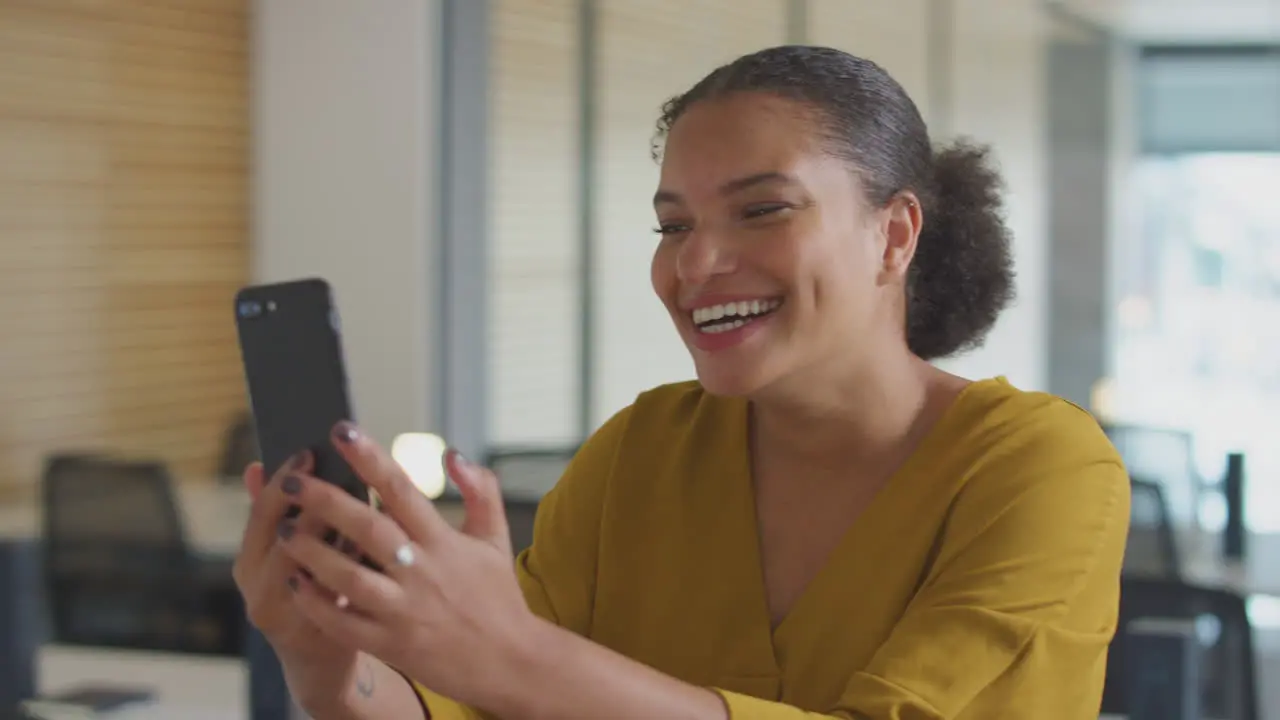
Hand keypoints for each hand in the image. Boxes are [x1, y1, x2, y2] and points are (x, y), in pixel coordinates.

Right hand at [232, 454, 361, 705]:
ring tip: (365, 501)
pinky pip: (341, 595)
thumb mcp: (276, 552)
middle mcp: (260, 588)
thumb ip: (272, 510)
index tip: (311, 450)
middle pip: (288, 536)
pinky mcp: (322, 633)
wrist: (318, 656)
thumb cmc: (305, 588)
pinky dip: (357, 569)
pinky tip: (377, 547)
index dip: (286, 479)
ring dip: (339, 534)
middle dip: (316, 502)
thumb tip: (257, 463)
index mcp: (249, 560)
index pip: (264, 511)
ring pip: (314, 566)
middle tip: (344, 468)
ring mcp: (289, 615)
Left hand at [273, 421, 536, 711]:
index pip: (401, 490)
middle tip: (292, 480)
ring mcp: (403, 610)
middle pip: (366, 528)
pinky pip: (343, 622)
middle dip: (325, 501)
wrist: (509, 663)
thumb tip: (452, 454)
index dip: (370, 458)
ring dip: (311, 551)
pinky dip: (317, 602)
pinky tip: (295, 582)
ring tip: (283, 528)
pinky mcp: (390, 643)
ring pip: (347, 577)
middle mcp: (421, 571)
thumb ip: (480, 491)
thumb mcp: (496, 539)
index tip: (342, 432)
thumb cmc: (498, 597)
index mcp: (443, 541)